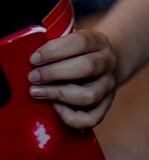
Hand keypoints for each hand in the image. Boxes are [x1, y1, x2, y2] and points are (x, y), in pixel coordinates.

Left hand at [22, 19, 120, 134]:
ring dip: (58, 94)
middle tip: (33, 77)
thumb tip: (30, 59)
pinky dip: (70, 117)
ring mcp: (108, 86)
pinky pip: (91, 119)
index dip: (54, 51)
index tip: (34, 59)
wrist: (100, 63)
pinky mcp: (105, 105)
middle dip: (54, 73)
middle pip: (87, 67)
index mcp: (98, 43)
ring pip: (89, 95)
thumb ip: (53, 47)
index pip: (81, 43)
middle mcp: (108, 63)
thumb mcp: (68, 41)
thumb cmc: (75, 53)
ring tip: (38, 92)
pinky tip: (56, 107)